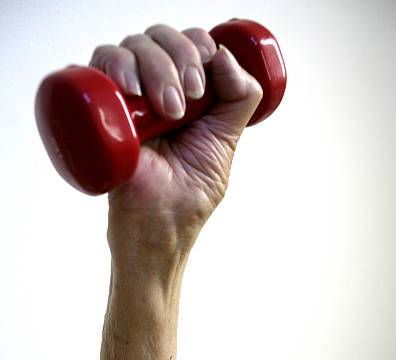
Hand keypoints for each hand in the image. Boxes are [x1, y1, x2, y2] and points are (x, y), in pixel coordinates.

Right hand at [90, 24, 262, 258]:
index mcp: (184, 92)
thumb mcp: (227, 140)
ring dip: (155, 66)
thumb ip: (240, 97)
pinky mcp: (100, 112)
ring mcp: (125, 99)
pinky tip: (132, 89)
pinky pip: (98, 66)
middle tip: (189, 99)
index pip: (187, 43)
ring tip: (168, 110)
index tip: (204, 81)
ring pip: (132, 46)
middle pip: (160, 37)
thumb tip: (225, 54)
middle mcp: (153, 90)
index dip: (197, 46)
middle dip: (180, 58)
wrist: (159, 227)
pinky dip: (115, 65)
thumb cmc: (189, 194)